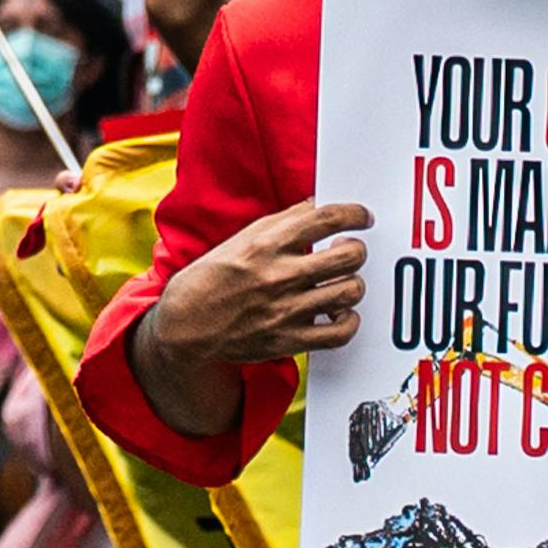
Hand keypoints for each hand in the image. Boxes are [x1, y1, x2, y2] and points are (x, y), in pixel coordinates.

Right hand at [153, 198, 373, 370]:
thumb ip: (281, 223)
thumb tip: (316, 208)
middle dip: (356, 250)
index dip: (355, 214)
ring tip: (341, 282)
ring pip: (349, 291)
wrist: (185, 325)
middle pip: (349, 256)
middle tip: (349, 252)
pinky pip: (340, 332)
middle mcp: (278, 275)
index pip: (326, 219)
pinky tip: (339, 313)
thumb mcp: (240, 240)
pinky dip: (348, 321)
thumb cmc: (210, 279)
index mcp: (265, 245)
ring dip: (352, 283)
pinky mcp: (288, 340)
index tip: (362, 217)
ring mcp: (285, 310)